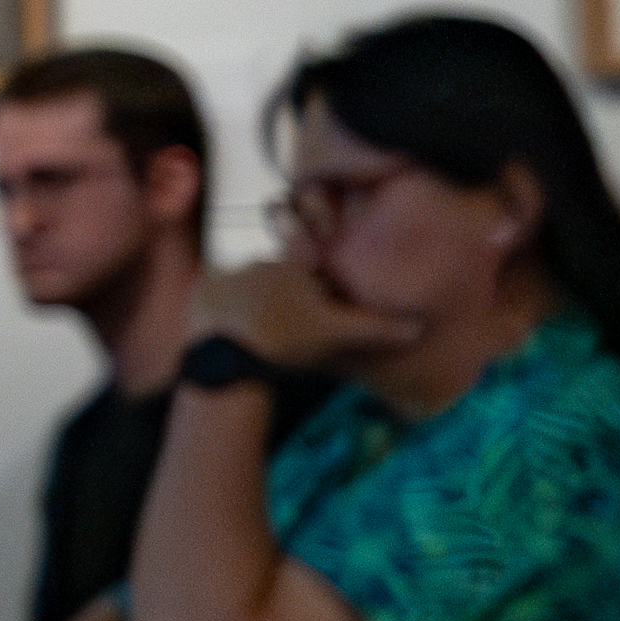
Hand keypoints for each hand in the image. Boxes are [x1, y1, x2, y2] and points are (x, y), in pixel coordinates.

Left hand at [199, 252, 418, 372]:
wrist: (227, 358)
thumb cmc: (288, 339)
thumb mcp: (338, 334)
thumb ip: (377, 329)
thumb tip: (419, 328)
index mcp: (291, 266)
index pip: (310, 271)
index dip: (316, 294)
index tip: (314, 319)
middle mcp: (258, 263)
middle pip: (279, 280)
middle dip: (286, 300)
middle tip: (289, 334)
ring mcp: (225, 278)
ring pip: (249, 289)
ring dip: (256, 308)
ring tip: (261, 340)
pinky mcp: (199, 295)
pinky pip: (218, 301)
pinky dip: (227, 316)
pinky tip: (235, 339)